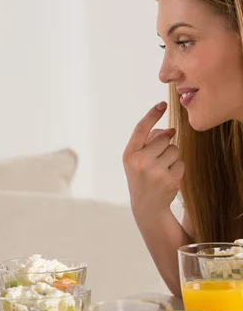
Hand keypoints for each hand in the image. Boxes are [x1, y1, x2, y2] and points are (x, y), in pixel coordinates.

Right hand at [123, 102, 184, 218]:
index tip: (163, 103)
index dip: (152, 115)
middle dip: (164, 145)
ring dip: (172, 157)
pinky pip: (181, 162)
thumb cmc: (141, 177)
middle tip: (157, 160)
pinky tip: (168, 178)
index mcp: (129, 155)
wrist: (146, 206)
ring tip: (162, 170)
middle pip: (163, 138)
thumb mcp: (136, 160)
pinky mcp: (169, 179)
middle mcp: (140, 162)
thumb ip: (147, 142)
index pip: (141, 130)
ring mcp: (155, 171)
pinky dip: (177, 168)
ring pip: (174, 149)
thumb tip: (170, 130)